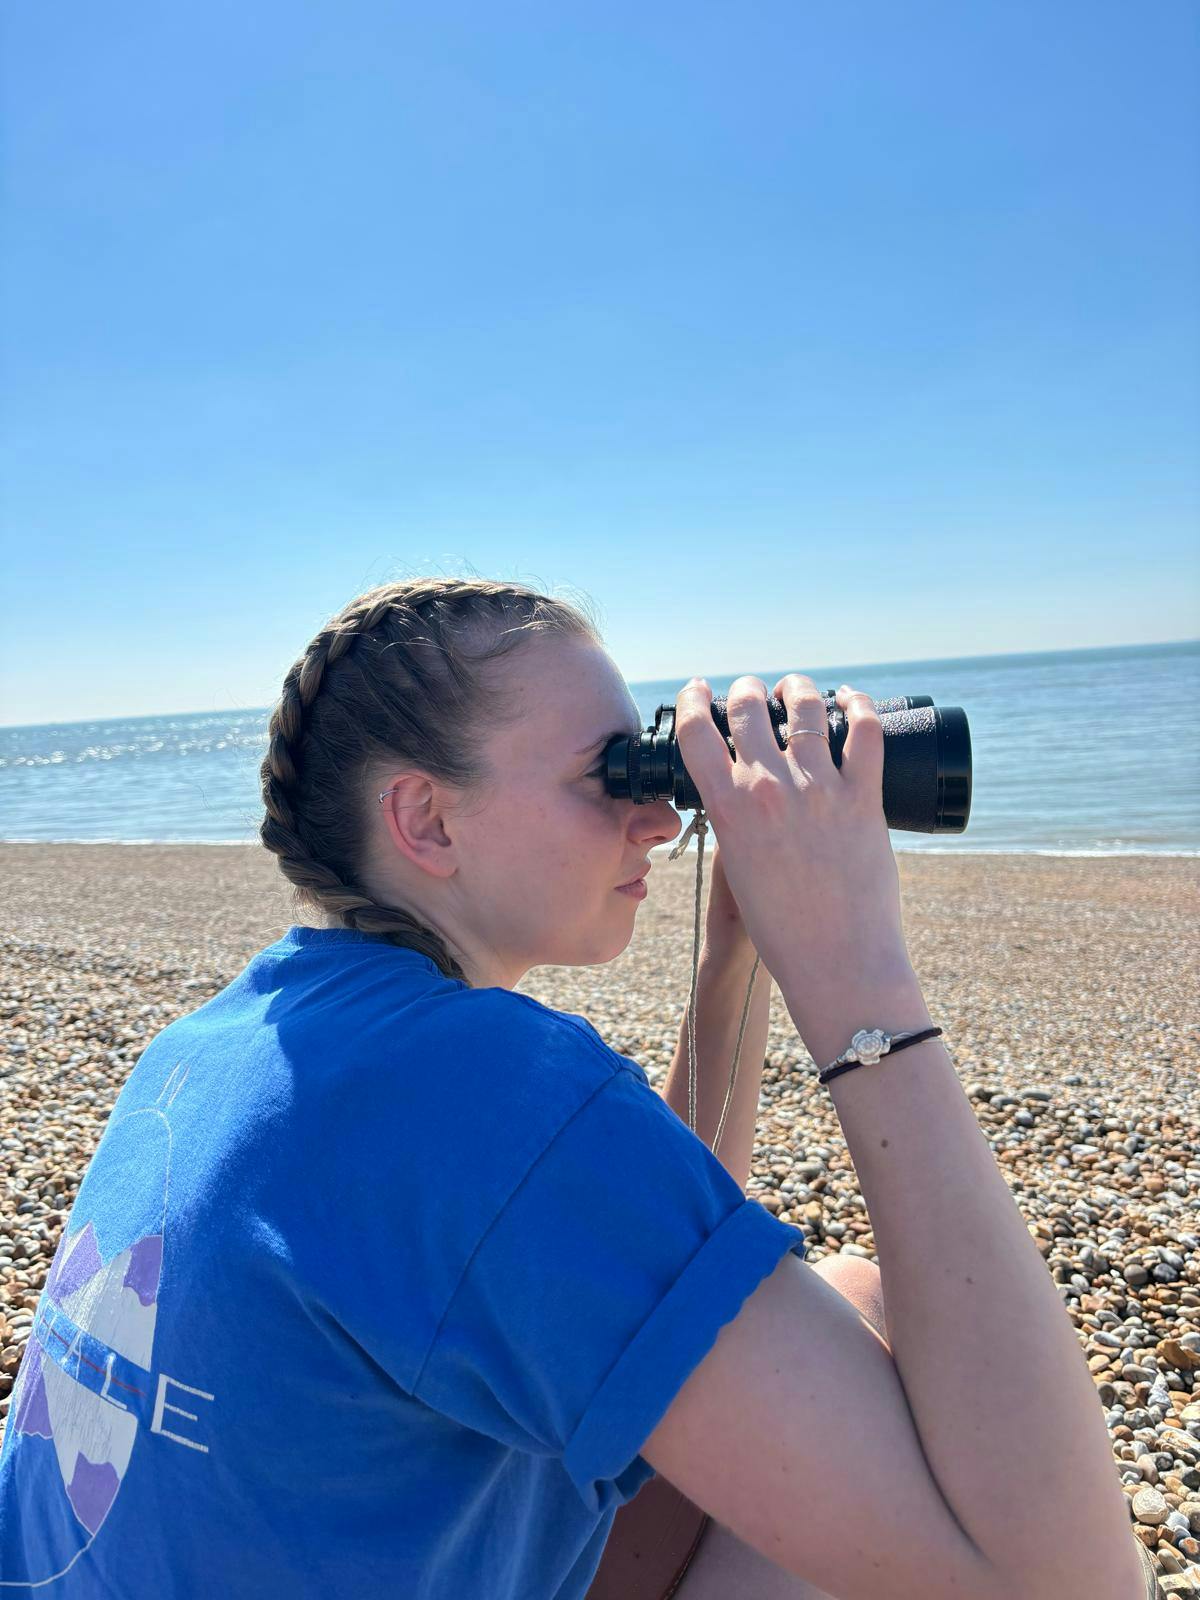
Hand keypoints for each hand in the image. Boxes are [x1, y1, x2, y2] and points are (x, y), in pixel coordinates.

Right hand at [675, 674, 921, 1049]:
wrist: (836, 963)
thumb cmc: (782, 929)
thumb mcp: (737, 867)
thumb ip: (735, 822)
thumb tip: (741, 788)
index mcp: (728, 810)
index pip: (695, 732)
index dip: (690, 700)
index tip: (696, 690)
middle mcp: (769, 790)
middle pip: (747, 707)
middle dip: (745, 689)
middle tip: (751, 690)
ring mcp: (819, 790)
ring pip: (806, 707)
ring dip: (797, 687)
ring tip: (796, 688)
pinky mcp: (864, 799)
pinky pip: (866, 732)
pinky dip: (859, 705)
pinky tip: (852, 698)